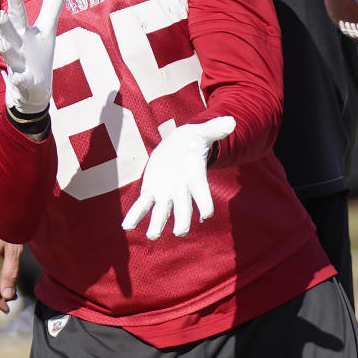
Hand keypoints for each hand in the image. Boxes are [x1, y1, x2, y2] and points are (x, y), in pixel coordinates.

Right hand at [0, 0, 64, 116]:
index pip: (18, 15)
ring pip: (10, 57)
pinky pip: (21, 82)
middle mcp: (17, 47)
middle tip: (0, 14)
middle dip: (5, 25)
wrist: (32, 88)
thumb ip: (51, 4)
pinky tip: (19, 77)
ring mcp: (19, 65)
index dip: (15, 2)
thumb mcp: (46, 28)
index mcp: (22, 33)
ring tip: (2, 44)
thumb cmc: (36, 54)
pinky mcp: (25, 83)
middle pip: (10, 34)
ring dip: (6, 51)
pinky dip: (20, 80)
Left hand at [122, 117, 235, 239]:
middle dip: (182, 221)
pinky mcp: (150, 192)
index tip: (205, 215)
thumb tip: (231, 122)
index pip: (203, 196)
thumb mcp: (203, 133)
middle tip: (180, 232)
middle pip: (183, 210)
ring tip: (152, 235)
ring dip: (157, 224)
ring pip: (162, 213)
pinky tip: (126, 227)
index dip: (205, 206)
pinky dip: (134, 216)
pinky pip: (142, 206)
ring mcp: (165, 194)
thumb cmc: (193, 142)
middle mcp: (181, 192)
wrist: (178, 148)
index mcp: (195, 179)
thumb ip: (215, 129)